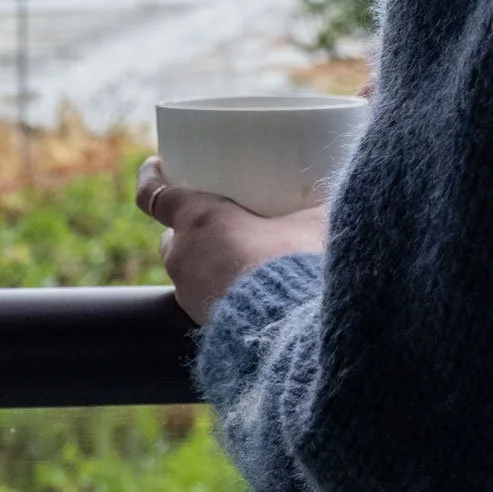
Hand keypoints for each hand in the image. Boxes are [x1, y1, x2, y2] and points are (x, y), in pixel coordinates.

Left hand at [136, 157, 327, 324]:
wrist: (293, 327)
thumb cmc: (297, 263)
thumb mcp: (314, 223)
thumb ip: (318, 204)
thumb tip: (339, 189)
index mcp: (200, 220)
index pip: (155, 194)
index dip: (152, 178)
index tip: (157, 165)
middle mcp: (185, 256)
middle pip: (172, 237)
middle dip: (189, 228)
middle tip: (217, 218)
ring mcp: (190, 295)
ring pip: (187, 270)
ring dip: (205, 261)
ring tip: (236, 256)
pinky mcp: (204, 324)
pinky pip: (204, 299)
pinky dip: (219, 290)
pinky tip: (247, 289)